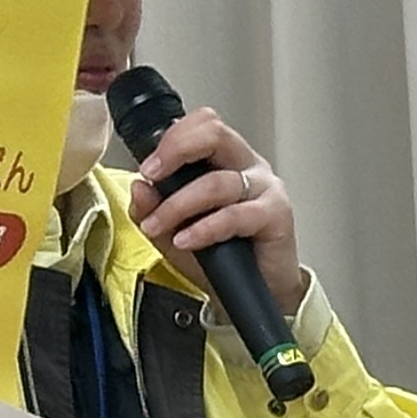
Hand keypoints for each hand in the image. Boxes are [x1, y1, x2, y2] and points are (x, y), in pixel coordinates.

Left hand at [126, 106, 304, 318]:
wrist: (259, 292)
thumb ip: (153, 211)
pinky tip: (185, 240)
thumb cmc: (225, 258)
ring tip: (158, 225)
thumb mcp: (175, 233)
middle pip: (215, 135)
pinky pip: (234, 216)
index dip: (173, 138)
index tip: (148, 166)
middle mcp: (248, 167)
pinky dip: (204, 229)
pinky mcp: (276, 215)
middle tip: (152, 174)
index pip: (203, 125)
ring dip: (178, 205)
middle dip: (177, 150)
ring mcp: (264, 189)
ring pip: (216, 183)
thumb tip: (140, 187)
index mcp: (227, 160)